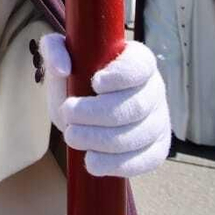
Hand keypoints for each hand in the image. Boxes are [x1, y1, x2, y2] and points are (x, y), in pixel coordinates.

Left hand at [40, 35, 168, 178]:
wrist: (87, 118)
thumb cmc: (76, 84)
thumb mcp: (63, 63)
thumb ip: (55, 50)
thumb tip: (63, 67)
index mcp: (138, 61)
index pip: (141, 66)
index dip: (121, 76)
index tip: (95, 83)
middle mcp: (154, 89)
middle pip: (137, 105)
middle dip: (98, 113)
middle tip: (68, 113)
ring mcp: (159, 119)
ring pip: (140, 135)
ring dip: (102, 140)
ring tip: (72, 136)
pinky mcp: (157, 148)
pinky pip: (148, 160)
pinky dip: (118, 164)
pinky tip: (93, 162)